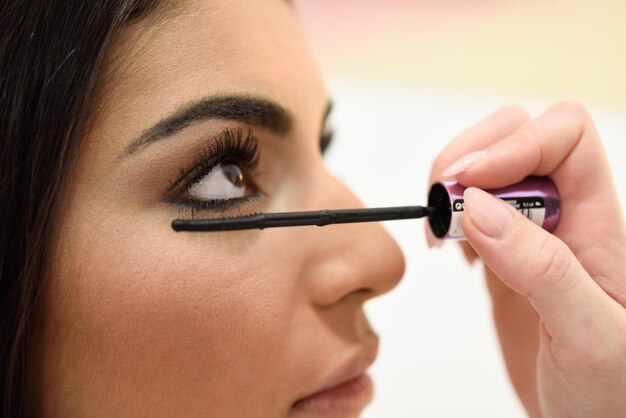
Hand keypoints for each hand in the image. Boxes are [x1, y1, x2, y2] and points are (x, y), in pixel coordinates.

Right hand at [428, 102, 625, 417]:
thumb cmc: (612, 392)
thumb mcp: (590, 337)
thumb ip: (542, 269)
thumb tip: (481, 207)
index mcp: (601, 224)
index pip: (566, 137)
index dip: (516, 144)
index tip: (471, 182)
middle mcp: (568, 218)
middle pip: (521, 135)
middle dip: (473, 158)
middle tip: (445, 206)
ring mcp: (534, 235)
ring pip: (492, 166)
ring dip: (455, 183)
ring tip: (442, 229)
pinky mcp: (505, 256)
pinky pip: (474, 208)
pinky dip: (449, 212)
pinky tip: (452, 246)